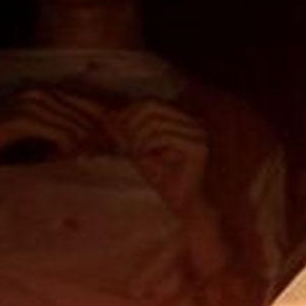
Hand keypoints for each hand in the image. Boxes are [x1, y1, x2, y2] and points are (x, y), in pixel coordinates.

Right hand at [0, 87, 111, 218]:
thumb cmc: (1, 149)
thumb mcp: (40, 141)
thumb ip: (67, 137)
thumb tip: (103, 147)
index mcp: (48, 94)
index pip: (93, 103)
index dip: (113, 121)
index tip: (129, 141)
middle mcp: (41, 92)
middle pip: (91, 111)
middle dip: (107, 134)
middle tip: (118, 154)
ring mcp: (29, 103)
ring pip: (77, 124)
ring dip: (88, 145)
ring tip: (92, 160)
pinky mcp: (19, 118)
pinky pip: (58, 133)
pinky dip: (69, 148)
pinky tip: (68, 159)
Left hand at [108, 99, 208, 215]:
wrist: (182, 204)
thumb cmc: (162, 179)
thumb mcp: (137, 151)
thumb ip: (124, 133)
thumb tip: (106, 116)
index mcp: (183, 120)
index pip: (151, 102)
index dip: (128, 112)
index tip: (115, 130)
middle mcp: (195, 123)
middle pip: (153, 106)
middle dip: (132, 124)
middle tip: (126, 145)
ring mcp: (199, 134)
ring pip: (156, 122)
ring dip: (139, 139)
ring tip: (136, 156)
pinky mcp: (199, 147)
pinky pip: (164, 136)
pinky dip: (149, 147)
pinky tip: (148, 160)